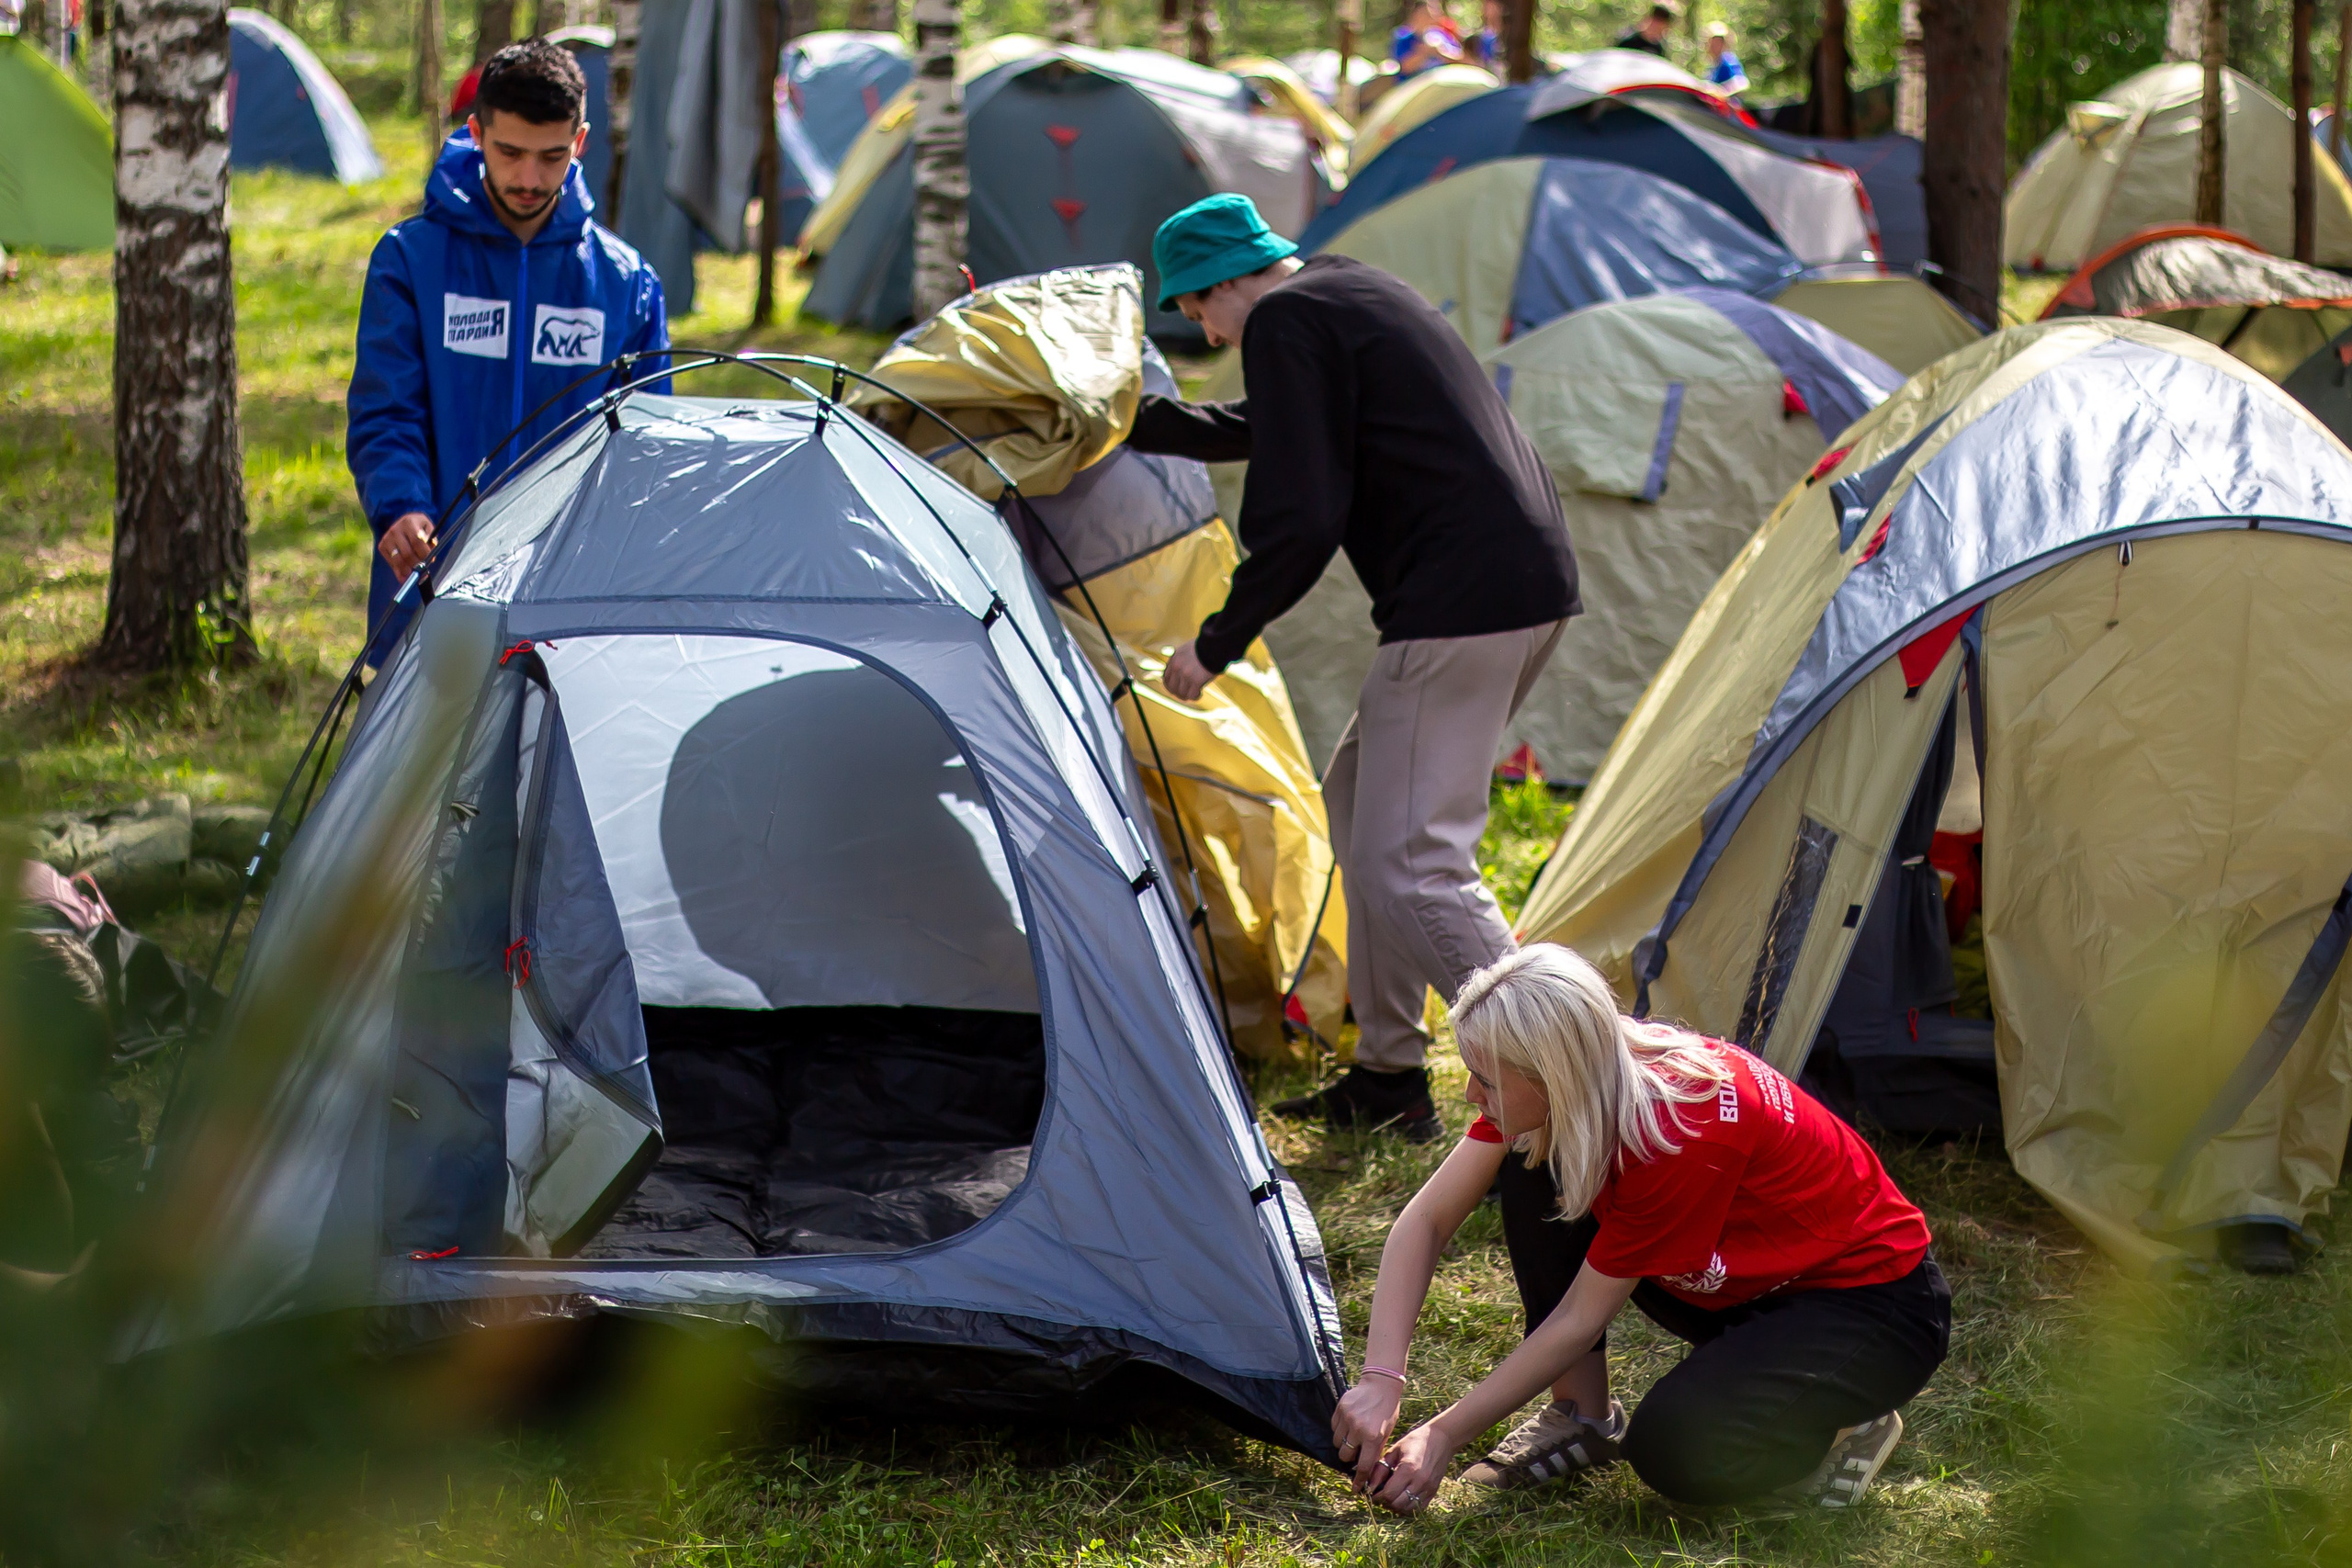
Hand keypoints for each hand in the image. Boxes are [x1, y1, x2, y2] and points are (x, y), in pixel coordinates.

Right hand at [378, 512, 435, 578]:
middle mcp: (395, 530)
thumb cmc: (419, 528)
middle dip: (417, 564)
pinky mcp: (382, 546)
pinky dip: (399, 571)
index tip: (431, 560)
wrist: (405, 523)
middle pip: (407, 553)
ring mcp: (387, 538)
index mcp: (408, 523)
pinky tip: (406, 574)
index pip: (417, 542)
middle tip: (423, 569)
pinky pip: (391, 563)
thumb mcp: (428, 529)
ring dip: (408, 570)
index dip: (424, 554)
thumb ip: (432, 541)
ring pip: (398, 560)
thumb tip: (431, 557)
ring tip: (415, 574)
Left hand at [1163, 639, 1214, 701]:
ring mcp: (1185, 675)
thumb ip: (1183, 659)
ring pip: (1181, 693)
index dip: (1171, 686)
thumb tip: (1184, 670)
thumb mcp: (1189, 649)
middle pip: (1171, 688)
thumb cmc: (1207, 647)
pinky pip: (1191, 695)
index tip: (1178, 688)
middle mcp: (1177, 667)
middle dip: (1178, 693)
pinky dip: (1195, 696)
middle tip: (1187, 694)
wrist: (1216, 645)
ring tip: (1196, 693)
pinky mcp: (1195, 681)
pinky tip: (1200, 693)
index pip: (1166, 677)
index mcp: (1174, 659)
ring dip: (1188, 695)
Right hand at [1333, 1377, 1404, 1491]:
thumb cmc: (1388, 1410)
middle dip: (1349, 1457)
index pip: (1363, 1465)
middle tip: (1355, 1451)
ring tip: (1352, 1436)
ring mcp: (1347, 1418)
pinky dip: (1339, 1430)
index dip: (1359, 1479)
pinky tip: (1349, 1423)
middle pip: (1345, 1456)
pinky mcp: (1340, 1409)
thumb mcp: (1387, 1432)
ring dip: (1344, 1443)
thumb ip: (1376, 1449)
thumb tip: (1366, 1468)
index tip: (1355, 1489)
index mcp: (1374, 1437)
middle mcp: (1359, 1429)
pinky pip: (1334, 1428)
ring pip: (1337, 1443)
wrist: (1381, 1385)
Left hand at [1368, 1420, 1460, 1514]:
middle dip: (1385, 1502)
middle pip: (1397, 1504)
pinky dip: (1408, 1507)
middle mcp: (1420, 1481)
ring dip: (1396, 1506)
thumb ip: (1381, 1469)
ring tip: (1391, 1497)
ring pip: (1408, 1509)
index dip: (1377, 1497)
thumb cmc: (1415, 1441)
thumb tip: (1369, 1485)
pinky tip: (1402, 1498)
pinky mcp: (1433, 1491)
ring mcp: (1428, 1488)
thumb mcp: (1395, 1451)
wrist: (1442, 1439)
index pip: (1389, 1494)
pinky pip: (1419, 1508)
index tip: (1371, 1493)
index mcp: (1408, 1469)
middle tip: (1380, 1495)